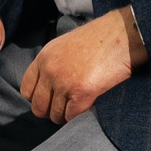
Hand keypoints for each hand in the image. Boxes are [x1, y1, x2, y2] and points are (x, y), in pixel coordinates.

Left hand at [19, 8, 147, 124]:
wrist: (123, 34)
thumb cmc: (101, 38)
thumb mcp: (66, 45)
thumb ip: (54, 63)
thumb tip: (50, 85)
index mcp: (44, 57)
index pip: (26, 90)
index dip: (39, 98)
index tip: (51, 99)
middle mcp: (50, 71)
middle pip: (38, 107)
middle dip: (51, 111)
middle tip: (66, 107)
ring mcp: (64, 83)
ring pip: (55, 115)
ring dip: (66, 116)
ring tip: (79, 107)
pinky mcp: (81, 93)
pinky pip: (71, 116)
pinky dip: (79, 116)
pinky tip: (88, 106)